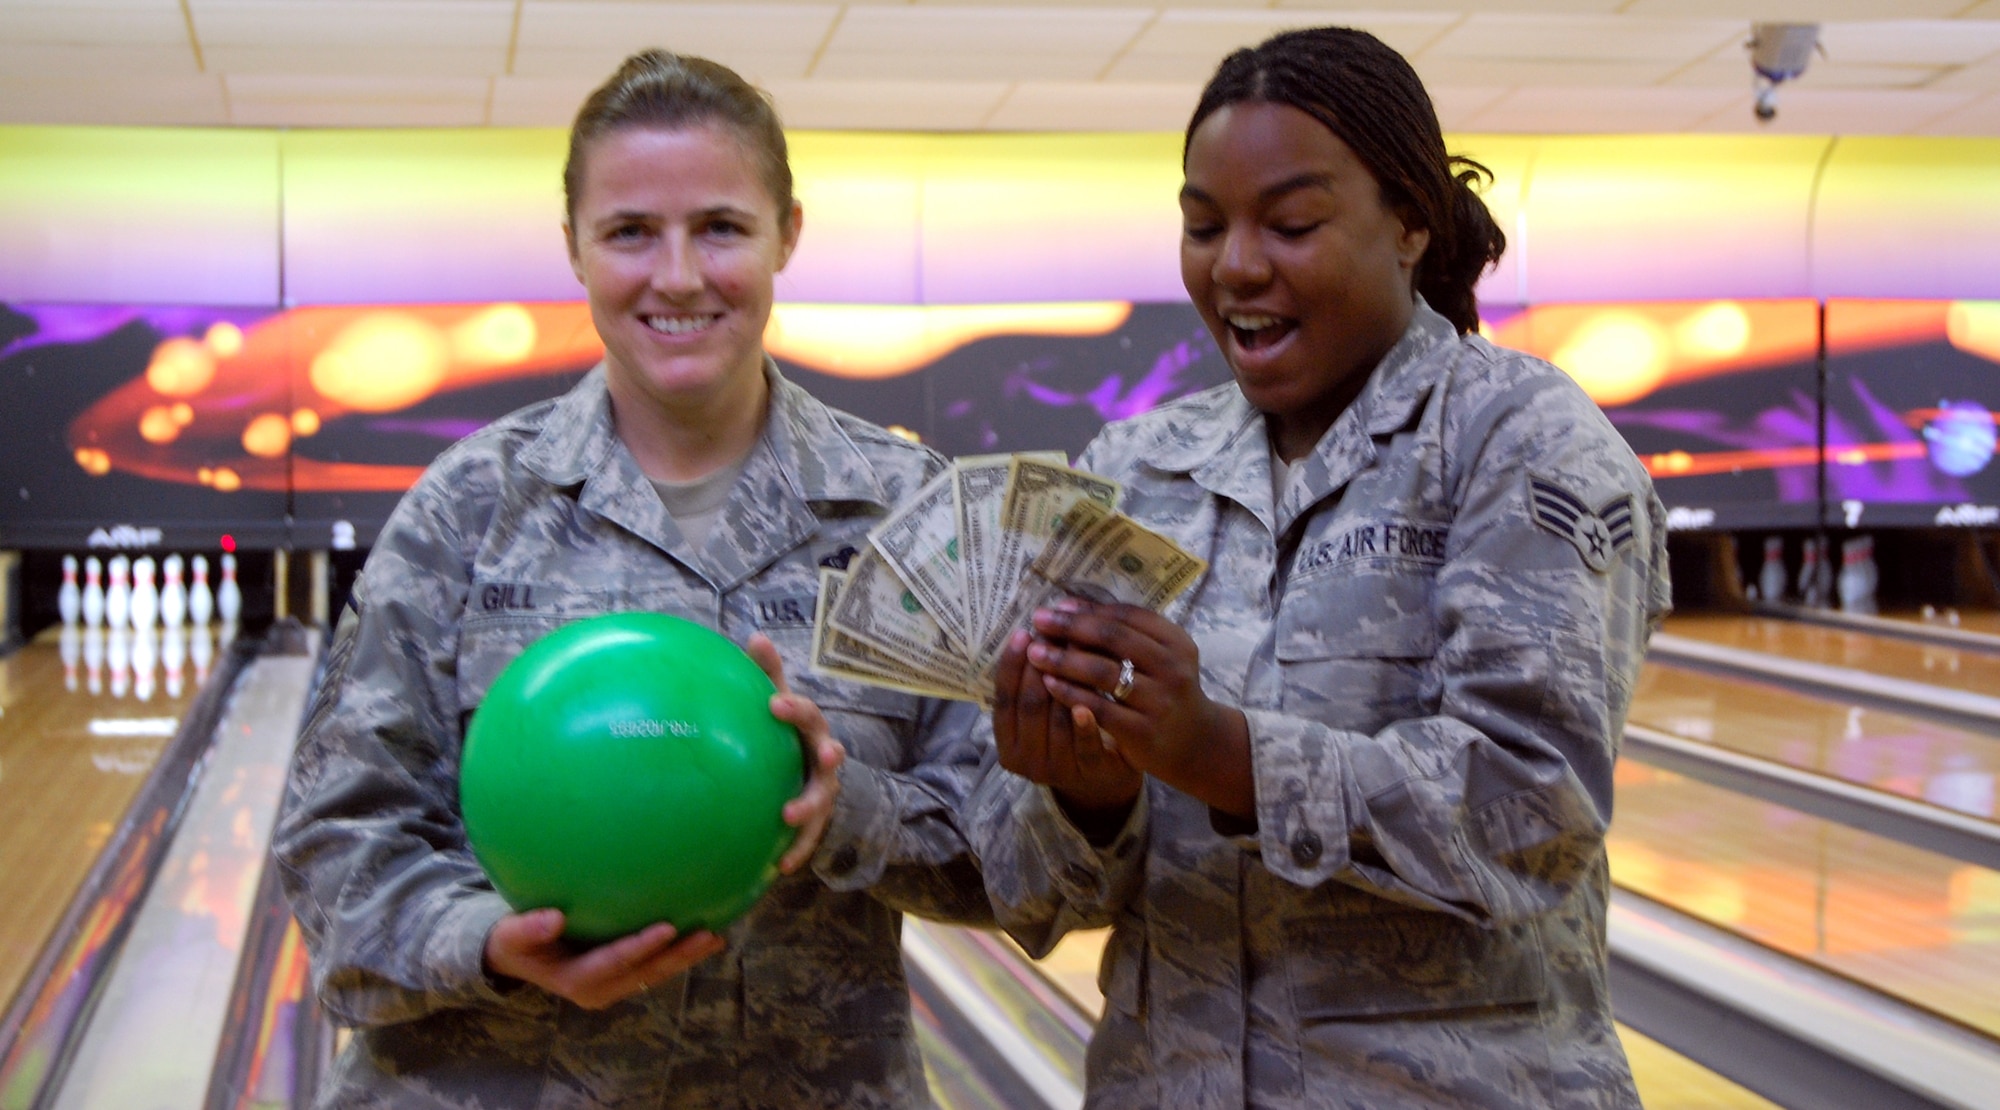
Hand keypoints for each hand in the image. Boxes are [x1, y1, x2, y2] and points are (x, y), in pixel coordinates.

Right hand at [483, 908, 724, 1009]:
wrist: (517, 957)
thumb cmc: (515, 940)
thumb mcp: (511, 935)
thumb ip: (528, 928)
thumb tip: (554, 918)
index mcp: (576, 980)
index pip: (615, 962)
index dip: (641, 947)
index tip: (667, 927)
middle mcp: (600, 989)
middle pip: (646, 972)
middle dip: (679, 956)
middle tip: (710, 935)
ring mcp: (614, 985)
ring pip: (656, 972)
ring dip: (687, 957)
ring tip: (717, 936)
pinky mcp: (622, 976)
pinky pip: (654, 965)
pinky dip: (678, 951)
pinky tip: (703, 929)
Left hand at [747, 633, 845, 872]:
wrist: (813, 775)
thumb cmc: (788, 734)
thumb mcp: (780, 702)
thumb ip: (768, 675)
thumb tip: (754, 636)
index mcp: (811, 729)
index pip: (806, 713)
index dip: (794, 707)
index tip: (774, 703)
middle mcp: (824, 758)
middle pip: (830, 754)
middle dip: (828, 755)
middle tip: (826, 755)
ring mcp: (824, 790)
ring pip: (822, 798)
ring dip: (809, 805)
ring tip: (789, 815)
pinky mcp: (817, 820)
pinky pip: (809, 838)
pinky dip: (798, 851)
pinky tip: (779, 868)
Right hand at [994, 627, 1141, 818]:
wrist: (1099, 779)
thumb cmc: (1066, 736)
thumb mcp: (1041, 716)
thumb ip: (1031, 685)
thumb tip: (1033, 629)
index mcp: (1007, 745)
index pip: (1004, 700)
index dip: (1011, 666)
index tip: (1022, 633)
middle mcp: (1026, 761)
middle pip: (1030, 706)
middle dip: (1041, 665)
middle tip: (1054, 632)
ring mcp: (1057, 771)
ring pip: (1057, 720)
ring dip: (1067, 681)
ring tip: (1079, 647)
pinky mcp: (1088, 774)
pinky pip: (1084, 747)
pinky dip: (1084, 725)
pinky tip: (1086, 704)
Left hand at [1026, 599, 1253, 818]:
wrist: (1193, 742)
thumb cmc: (1163, 690)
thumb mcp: (1156, 657)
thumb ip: (1121, 633)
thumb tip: (1069, 606)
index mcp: (1176, 642)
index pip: (1128, 616)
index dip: (1089, 609)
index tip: (1056, 606)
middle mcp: (1172, 668)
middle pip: (1113, 639)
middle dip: (1071, 627)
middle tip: (1039, 621)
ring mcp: (1160, 701)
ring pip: (1103, 672)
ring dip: (1064, 659)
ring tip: (1036, 652)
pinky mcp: (1143, 731)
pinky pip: (1099, 707)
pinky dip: (1070, 693)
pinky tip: (1049, 684)